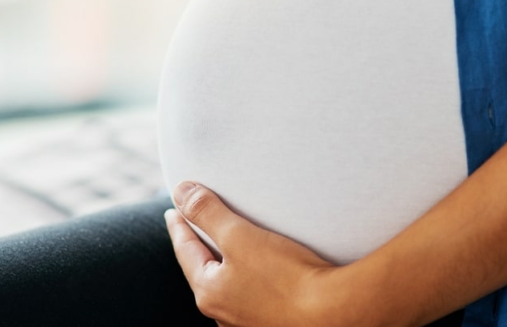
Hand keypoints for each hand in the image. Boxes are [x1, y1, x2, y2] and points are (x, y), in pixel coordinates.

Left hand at [165, 182, 351, 326]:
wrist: (332, 313)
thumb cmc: (286, 276)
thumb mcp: (240, 236)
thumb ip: (207, 213)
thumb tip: (181, 192)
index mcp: (209, 291)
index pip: (185, 250)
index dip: (180, 226)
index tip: (174, 210)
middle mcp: (222, 313)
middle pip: (204, 270)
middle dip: (201, 246)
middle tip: (197, 226)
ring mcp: (248, 322)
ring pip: (230, 285)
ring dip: (228, 265)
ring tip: (232, 247)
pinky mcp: (273, 321)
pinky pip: (254, 294)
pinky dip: (251, 278)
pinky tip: (265, 273)